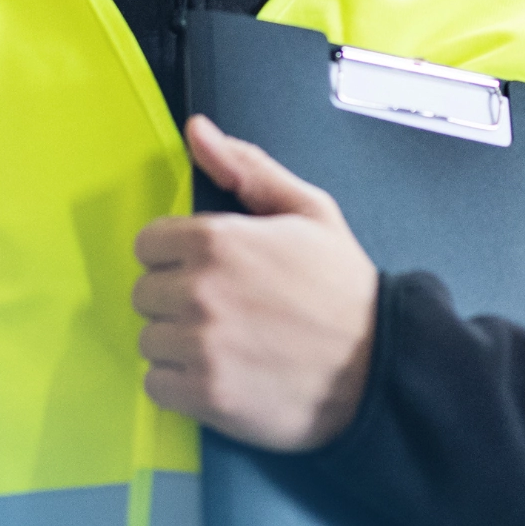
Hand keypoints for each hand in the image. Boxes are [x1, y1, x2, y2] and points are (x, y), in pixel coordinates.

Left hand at [132, 114, 378, 451]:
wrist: (380, 365)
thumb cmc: (342, 288)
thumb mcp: (308, 210)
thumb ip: (246, 167)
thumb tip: (197, 130)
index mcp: (217, 240)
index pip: (148, 243)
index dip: (177, 255)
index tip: (206, 270)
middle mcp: (200, 291)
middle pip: (144, 293)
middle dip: (176, 299)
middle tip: (222, 309)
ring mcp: (201, 346)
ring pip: (149, 340)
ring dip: (176, 344)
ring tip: (222, 345)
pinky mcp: (206, 396)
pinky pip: (155, 386)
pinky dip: (179, 385)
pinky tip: (217, 376)